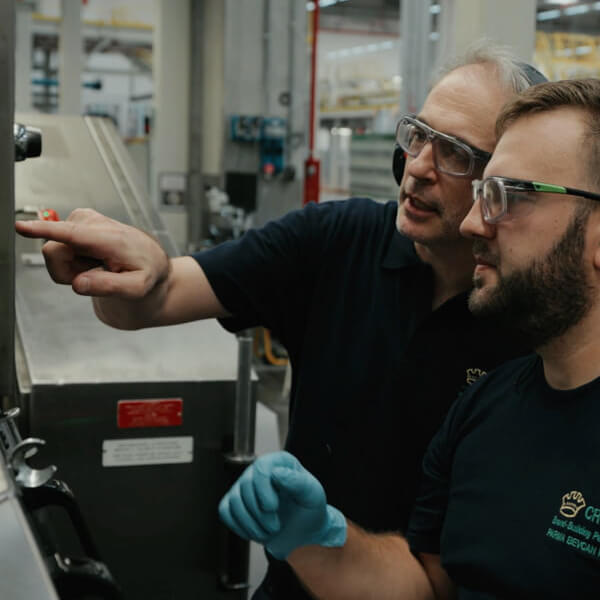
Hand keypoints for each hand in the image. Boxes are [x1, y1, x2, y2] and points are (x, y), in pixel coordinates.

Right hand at [15, 208, 168, 298]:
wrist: (150, 261)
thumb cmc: (146, 272)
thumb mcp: (136, 288)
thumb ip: (109, 286)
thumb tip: (78, 284)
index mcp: (109, 238)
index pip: (72, 233)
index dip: (44, 230)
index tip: (20, 226)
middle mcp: (91, 223)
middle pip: (54, 254)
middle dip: (68, 272)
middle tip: (97, 274)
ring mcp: (81, 222)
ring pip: (54, 255)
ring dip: (73, 269)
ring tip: (98, 267)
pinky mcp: (74, 225)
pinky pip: (57, 252)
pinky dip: (73, 264)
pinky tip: (93, 261)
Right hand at [219, 451, 346, 559]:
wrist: (302, 533)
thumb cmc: (309, 510)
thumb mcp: (312, 496)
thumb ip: (298, 482)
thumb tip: (277, 472)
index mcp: (279, 462)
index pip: (261, 467)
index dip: (263, 490)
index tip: (273, 508)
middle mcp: (259, 471)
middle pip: (245, 485)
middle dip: (260, 513)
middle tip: (275, 526)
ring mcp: (244, 486)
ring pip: (234, 501)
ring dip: (251, 523)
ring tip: (268, 531)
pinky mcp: (234, 503)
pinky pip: (225, 512)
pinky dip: (239, 526)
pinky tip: (255, 531)